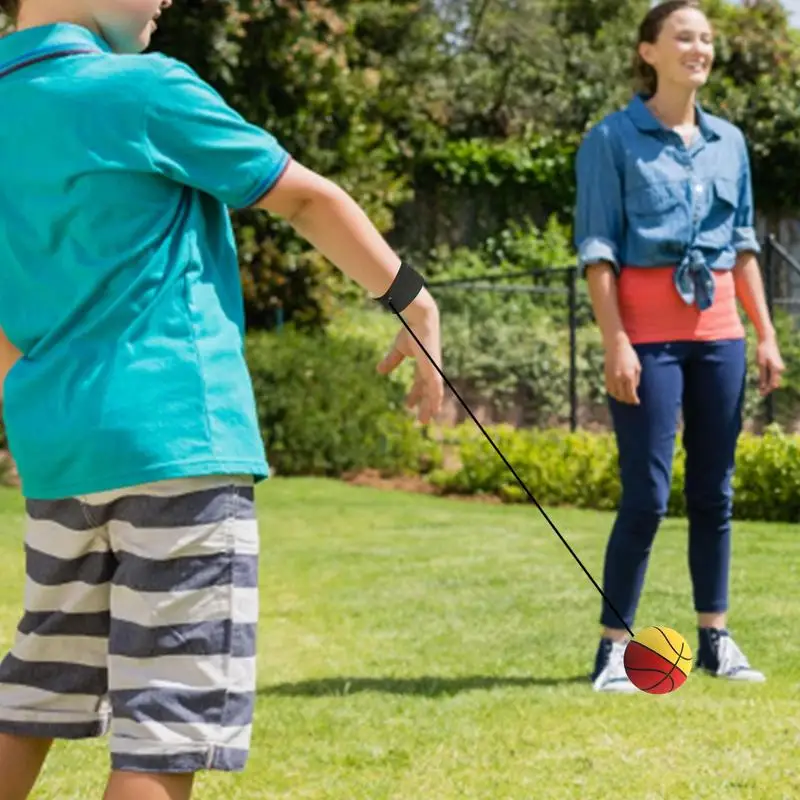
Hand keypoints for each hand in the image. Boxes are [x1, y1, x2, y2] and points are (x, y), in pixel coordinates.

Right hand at [376, 300, 443, 423]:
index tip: (408, 405)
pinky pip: (436, 388)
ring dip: (430, 407)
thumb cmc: (411, 331)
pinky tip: (436, 408)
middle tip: (421, 420)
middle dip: (424, 406)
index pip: (420, 383)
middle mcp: (431, 370)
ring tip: (424, 420)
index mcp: (424, 365)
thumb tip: (379, 370)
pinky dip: (436, 399)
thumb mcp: (398, 349)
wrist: (421, 321)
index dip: (414, 395)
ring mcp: (434, 370)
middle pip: (428, 392)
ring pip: (433, 394)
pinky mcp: (434, 369)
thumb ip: (391, 360)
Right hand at [604, 335, 640, 404]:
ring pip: (615, 394)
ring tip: (624, 399)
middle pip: (623, 396)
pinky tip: (616, 393)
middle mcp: (619, 378)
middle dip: (628, 400)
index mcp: (629, 376)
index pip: (631, 393)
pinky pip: (609, 388)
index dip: (634, 400)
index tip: (637, 402)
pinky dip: (613, 393)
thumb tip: (634, 389)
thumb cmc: (629, 355)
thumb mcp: (637, 366)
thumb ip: (636, 379)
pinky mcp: (606, 375)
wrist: (616, 346)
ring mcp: (612, 377)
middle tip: (631, 402)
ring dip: (620, 398)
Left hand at [756, 335, 784, 395]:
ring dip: (768, 384)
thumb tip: (762, 387)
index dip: (767, 390)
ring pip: (774, 379)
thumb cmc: (763, 351)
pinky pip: (773, 375)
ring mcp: (780, 367)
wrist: (767, 340)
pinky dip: (768, 379)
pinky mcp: (777, 365)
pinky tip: (763, 382)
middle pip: (774, 382)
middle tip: (760, 394)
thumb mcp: (761, 364)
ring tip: (760, 389)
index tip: (761, 395)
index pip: (772, 384)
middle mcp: (780, 369)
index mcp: (776, 369)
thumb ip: (762, 376)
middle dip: (767, 388)